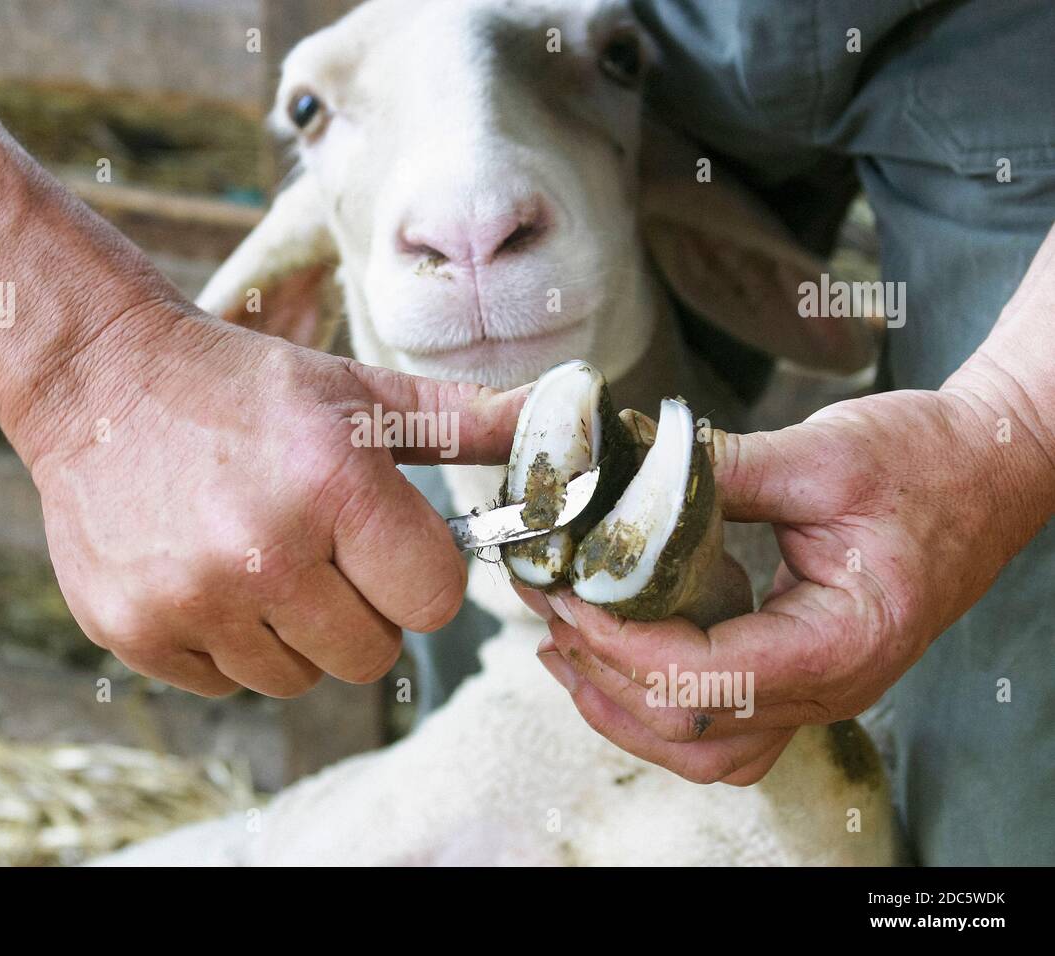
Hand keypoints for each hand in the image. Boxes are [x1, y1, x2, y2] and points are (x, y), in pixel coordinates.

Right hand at [18, 301, 525, 696]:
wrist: (101, 380)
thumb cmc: (247, 387)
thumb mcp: (359, 392)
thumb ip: (470, 420)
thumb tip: (573, 414)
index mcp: (333, 483)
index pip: (434, 600)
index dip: (419, 573)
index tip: (386, 543)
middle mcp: (262, 551)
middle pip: (372, 655)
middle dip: (362, 609)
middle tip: (319, 549)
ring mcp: (191, 600)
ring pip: (297, 678)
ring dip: (295, 631)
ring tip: (259, 556)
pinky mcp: (134, 632)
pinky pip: (226, 683)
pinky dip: (229, 642)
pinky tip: (205, 572)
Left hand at [524, 374, 1053, 783]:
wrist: (986, 469)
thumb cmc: (924, 463)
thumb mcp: (821, 455)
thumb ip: (718, 472)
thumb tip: (621, 474)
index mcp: (841, 643)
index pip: (706, 679)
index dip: (621, 642)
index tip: (567, 593)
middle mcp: (832, 688)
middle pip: (693, 731)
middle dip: (602, 673)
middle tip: (546, 607)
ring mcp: (818, 691)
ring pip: (704, 750)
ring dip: (621, 708)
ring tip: (561, 646)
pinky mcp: (799, 673)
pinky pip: (721, 727)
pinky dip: (656, 704)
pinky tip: (611, 656)